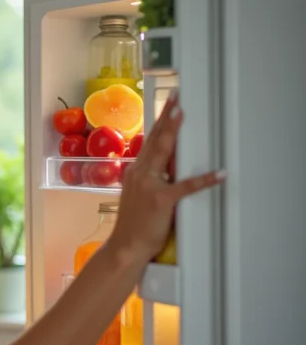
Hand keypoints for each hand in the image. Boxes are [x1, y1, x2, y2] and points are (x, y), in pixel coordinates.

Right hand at [109, 91, 225, 264]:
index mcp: (135, 172)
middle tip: (176, 98)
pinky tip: (218, 173)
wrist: (126, 246)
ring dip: (173, 132)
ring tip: (182, 114)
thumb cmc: (133, 225)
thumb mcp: (139, 195)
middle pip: (155, 140)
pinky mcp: (161, 200)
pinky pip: (186, 186)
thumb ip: (152, 179)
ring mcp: (149, 185)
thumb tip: (171, 166)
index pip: (149, 141)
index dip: (159, 122)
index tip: (168, 105)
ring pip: (163, 152)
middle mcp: (139, 173)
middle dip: (166, 117)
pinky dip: (205, 180)